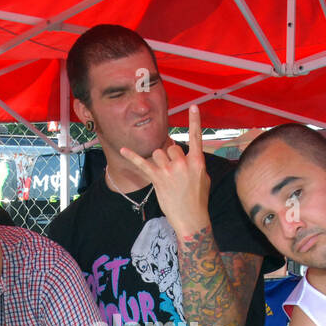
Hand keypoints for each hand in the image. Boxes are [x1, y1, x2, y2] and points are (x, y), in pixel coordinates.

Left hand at [118, 104, 209, 234]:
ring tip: (164, 175)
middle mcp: (183, 163)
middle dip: (169, 156)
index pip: (196, 137)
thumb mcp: (203, 178)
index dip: (195, 121)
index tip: (194, 106)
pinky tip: (123, 149)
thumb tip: (184, 155)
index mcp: (197, 161)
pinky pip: (142, 163)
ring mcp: (169, 170)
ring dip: (159, 161)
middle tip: (173, 171)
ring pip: (158, 153)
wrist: (191, 218)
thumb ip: (194, 163)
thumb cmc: (198, 199)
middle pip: (170, 146)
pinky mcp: (157, 178)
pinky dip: (132, 156)